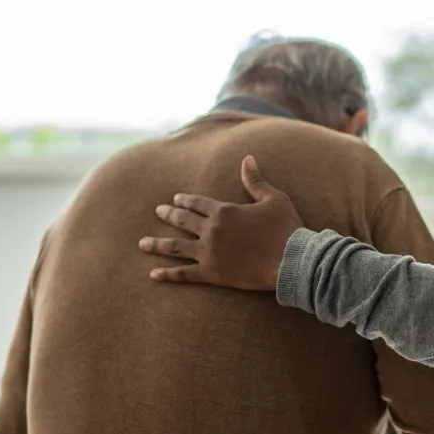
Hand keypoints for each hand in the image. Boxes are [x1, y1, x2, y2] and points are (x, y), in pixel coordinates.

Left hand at [139, 155, 304, 290]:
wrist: (291, 260)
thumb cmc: (285, 229)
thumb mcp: (273, 199)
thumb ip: (255, 181)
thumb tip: (247, 159)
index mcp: (224, 211)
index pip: (197, 203)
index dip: (185, 200)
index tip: (175, 199)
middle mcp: (211, 230)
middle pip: (182, 221)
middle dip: (168, 215)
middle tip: (157, 212)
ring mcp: (209, 252)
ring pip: (176, 247)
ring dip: (157, 244)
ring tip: (142, 243)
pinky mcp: (212, 274)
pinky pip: (184, 274)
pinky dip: (167, 274)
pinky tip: (152, 274)